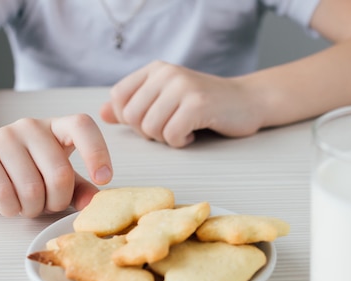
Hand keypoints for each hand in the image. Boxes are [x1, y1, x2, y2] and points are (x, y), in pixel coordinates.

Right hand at [0, 114, 112, 217]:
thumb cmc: (25, 172)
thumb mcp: (57, 178)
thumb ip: (79, 188)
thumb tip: (94, 202)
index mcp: (56, 127)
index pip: (83, 126)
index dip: (97, 152)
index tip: (104, 178)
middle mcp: (31, 126)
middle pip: (60, 173)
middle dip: (57, 201)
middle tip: (48, 204)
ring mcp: (3, 137)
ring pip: (32, 189)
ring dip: (33, 208)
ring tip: (27, 204)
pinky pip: (5, 194)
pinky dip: (12, 210)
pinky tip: (10, 205)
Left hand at [99, 60, 263, 147]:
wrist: (249, 101)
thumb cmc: (206, 104)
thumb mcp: (167, 99)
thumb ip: (135, 105)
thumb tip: (102, 114)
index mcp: (155, 69)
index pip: (118, 98)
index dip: (129, 119)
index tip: (152, 122)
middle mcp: (166, 73)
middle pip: (132, 117)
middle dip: (149, 133)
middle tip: (170, 129)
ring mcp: (182, 87)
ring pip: (151, 128)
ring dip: (165, 139)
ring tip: (182, 131)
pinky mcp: (197, 104)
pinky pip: (171, 135)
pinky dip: (180, 142)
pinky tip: (193, 135)